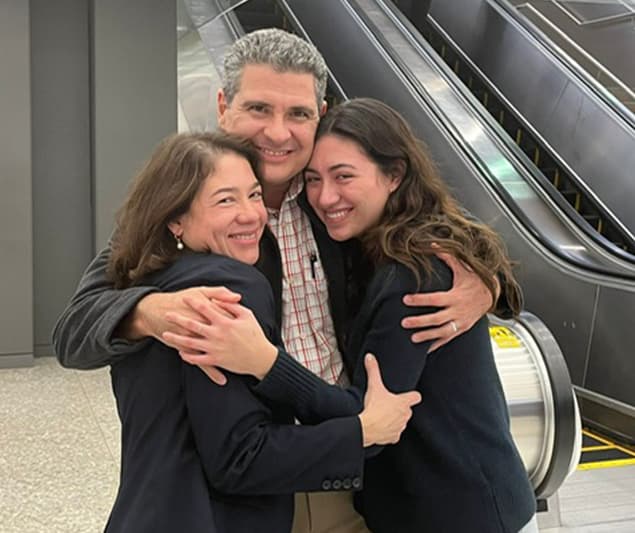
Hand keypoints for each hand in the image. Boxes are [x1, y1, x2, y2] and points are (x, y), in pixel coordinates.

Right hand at [117, 287, 240, 384]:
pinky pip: (201, 363)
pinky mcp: (187, 350)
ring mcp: (194, 340)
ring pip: (214, 353)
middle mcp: (202, 327)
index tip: (250, 329)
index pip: (229, 319)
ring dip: (228, 362)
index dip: (240, 324)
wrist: (157, 311)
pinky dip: (212, 372)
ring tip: (242, 370)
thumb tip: (238, 297)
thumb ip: (220, 292)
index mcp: (207, 312)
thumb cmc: (181, 299)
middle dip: (237, 344)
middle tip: (251, 351)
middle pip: (224, 337)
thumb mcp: (200, 291)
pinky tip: (222, 379)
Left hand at [162, 298, 277, 380]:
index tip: (184, 298)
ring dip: (176, 338)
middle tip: (166, 314)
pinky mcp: (216, 360)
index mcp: (225, 322)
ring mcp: (215, 348)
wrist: (260, 358)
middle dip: (178, 319)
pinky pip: (197, 359)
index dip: (193, 302)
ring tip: (165, 334)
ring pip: (190, 343)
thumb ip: (232, 306)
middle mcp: (217, 334)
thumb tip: (218, 300)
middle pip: (192, 324)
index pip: (205, 308)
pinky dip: (187, 356)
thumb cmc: (255, 335)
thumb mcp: (247, 315)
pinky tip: (180, 352)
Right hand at [358, 354, 421, 446]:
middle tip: (388, 404)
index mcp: (404, 403)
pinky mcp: (393, 438)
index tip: (409, 395)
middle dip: (400, 408)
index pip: (416, 397)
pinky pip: (394, 434)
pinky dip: (389, 432)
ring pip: (401, 422)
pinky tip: (381, 427)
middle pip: (407, 410)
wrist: (367, 428)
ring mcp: (400, 427)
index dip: (412, 396)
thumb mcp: (373, 385)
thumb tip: (370, 357)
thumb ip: (373, 370)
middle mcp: (405, 415)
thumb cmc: (373, 408)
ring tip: (383, 415)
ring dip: (394, 419)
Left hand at [401, 252, 492, 351]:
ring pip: (442, 332)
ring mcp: (461, 322)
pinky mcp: (462, 329)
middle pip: (436, 318)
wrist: (493, 294)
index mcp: (456, 296)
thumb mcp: (463, 268)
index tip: (406, 299)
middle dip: (420, 322)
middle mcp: (458, 311)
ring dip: (427, 336)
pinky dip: (437, 344)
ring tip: (413, 339)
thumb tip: (433, 244)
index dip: (420, 300)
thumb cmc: (476, 280)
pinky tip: (426, 349)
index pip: (435, 299)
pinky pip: (449, 339)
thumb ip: (447, 257)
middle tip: (404, 323)